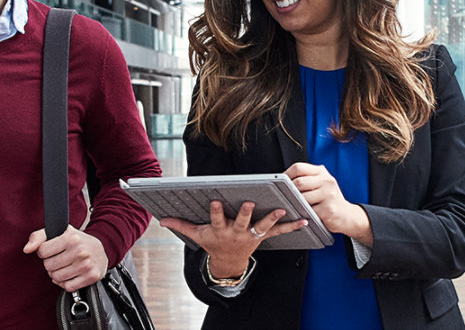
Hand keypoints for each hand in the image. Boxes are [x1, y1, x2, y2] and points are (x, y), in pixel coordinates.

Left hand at [23, 225, 107, 291]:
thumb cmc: (78, 240)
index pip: (42, 251)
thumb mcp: (59, 232)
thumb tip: (26, 249)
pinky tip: (69, 275)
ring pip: (57, 277)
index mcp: (70, 238)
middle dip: (50, 264)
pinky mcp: (91, 276)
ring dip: (56, 274)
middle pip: (48, 266)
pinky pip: (68, 287)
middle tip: (58, 259)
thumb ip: (38, 237)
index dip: (43, 252)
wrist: (102, 248)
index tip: (50, 250)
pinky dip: (65, 283)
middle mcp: (79, 251)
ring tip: (63, 267)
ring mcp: (86, 265)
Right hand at [160, 200, 306, 278]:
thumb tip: (161, 220)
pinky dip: (291, 226)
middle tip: (251, 203)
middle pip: (242, 222)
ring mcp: (251, 235)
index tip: (215, 201)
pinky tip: (304, 219)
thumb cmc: (213, 243)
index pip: (217, 219)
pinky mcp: (262, 237)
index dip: (215, 211)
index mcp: (220, 230)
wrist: (229, 263)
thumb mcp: (196, 235)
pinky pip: (279, 232)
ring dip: (273, 219)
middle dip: (246, 213)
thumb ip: (181, 225)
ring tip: (283, 209)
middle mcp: (237, 232)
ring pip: (263, 227)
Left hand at [285, 162, 372, 245]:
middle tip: (286, 197)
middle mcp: (327, 181)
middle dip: (290, 191)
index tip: (280, 182)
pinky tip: (305, 214)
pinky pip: (309, 211)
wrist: (347, 215)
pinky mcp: (329, 209)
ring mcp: (329, 195)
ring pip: (302, 198)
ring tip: (296, 206)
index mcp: (322, 172)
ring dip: (296, 204)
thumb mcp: (319, 184)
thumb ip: (305, 179)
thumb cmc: (328, 199)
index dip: (286, 175)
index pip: (299, 167)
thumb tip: (281, 180)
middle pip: (299, 182)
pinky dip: (304, 213)